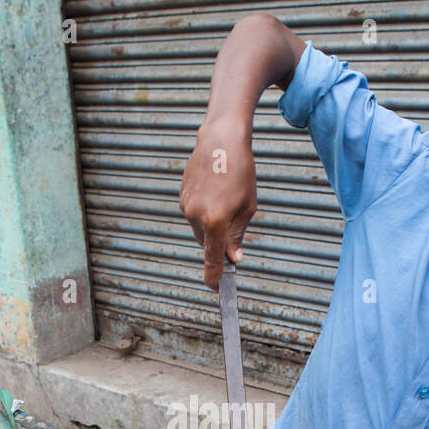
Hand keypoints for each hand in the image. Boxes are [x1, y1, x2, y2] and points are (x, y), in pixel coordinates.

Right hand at [179, 120, 257, 289]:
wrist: (220, 140)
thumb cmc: (240, 171)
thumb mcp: (247, 206)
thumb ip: (237, 235)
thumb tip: (234, 258)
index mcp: (214, 221)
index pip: (213, 257)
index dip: (214, 275)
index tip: (215, 288)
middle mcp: (195, 216)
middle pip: (207, 243)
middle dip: (219, 240)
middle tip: (234, 219)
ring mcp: (186, 206)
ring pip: (200, 228)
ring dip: (212, 222)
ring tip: (226, 196)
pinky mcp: (181, 197)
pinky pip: (194, 213)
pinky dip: (204, 209)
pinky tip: (215, 190)